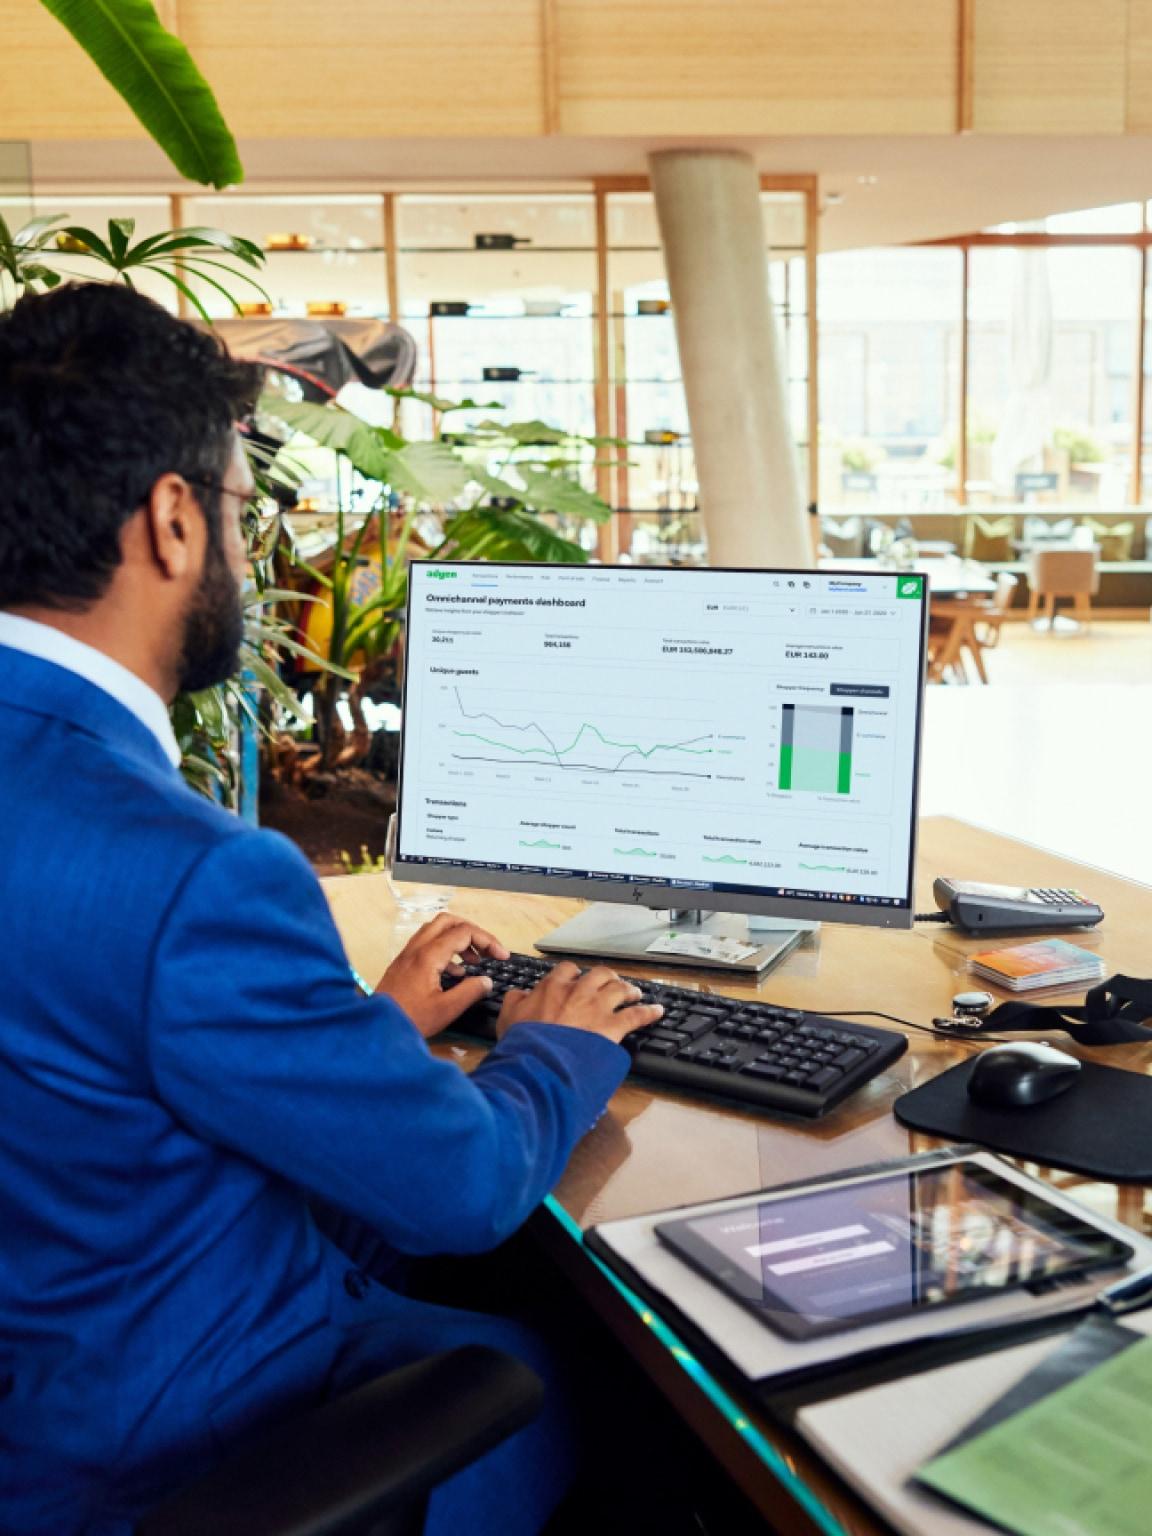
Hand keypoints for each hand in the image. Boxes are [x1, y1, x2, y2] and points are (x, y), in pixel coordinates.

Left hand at [377, 912, 509, 1038]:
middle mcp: (417, 948)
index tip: (502, 956)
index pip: (464, 932)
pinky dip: (446, 949)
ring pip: (436, 930)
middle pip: (449, 921)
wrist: (376, 1028)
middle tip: (487, 950)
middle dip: (472, 932)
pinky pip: (427, 944)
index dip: (488, 941)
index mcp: (429, 955)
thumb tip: (487, 981)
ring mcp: (407, 954)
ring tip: (474, 960)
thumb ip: (469, 992)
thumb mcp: (446, 1010)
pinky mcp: (403, 963)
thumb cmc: (409, 1020)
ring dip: (458, 939)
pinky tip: (455, 971)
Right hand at [497, 961, 662, 1045]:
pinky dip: (649, 1012)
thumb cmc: (524, 1043)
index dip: (575, 973)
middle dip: (608, 977)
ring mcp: (596, 1008)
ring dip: (629, 989)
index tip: (578, 978)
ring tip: (634, 993)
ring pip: (620, 989)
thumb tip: (519, 994)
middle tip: (611, 983)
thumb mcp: (508, 1017)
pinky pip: (636, 1015)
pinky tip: (657, 1011)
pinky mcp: (611, 1027)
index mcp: (553, 987)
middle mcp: (578, 992)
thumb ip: (514, 1000)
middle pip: (600, 974)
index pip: (568, 969)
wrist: (539, 1063)